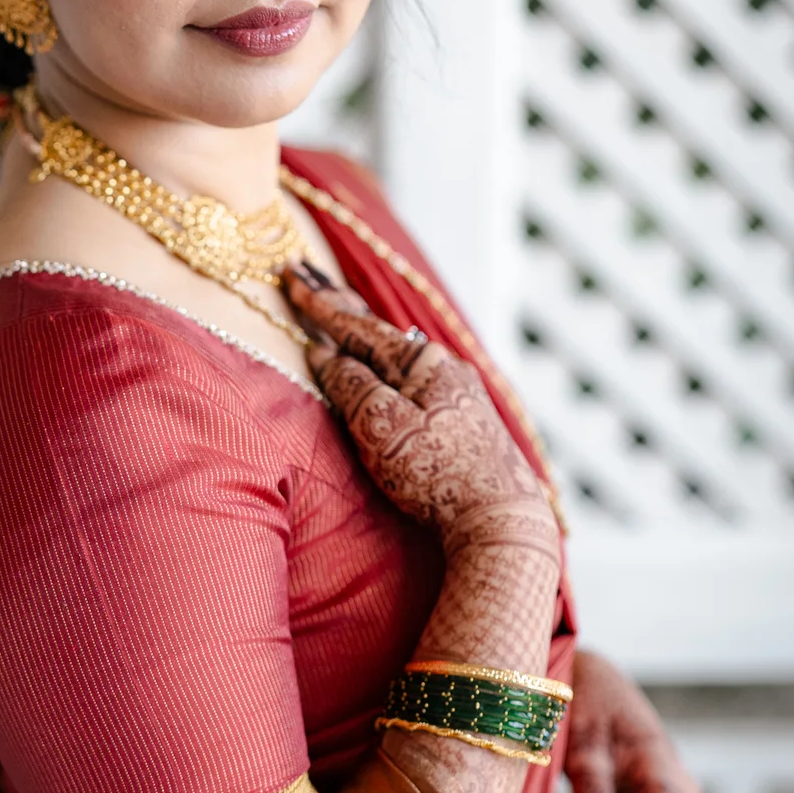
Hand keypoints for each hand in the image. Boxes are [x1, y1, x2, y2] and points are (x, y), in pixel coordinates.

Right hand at [282, 265, 555, 561]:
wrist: (501, 519)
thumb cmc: (438, 474)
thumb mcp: (381, 426)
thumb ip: (350, 385)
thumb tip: (326, 355)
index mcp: (422, 360)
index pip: (357, 326)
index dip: (319, 304)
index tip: (292, 274)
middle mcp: (443, 366)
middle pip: (378, 332)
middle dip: (337, 306)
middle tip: (305, 273)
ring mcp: (456, 392)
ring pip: (397, 353)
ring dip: (363, 333)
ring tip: (340, 309)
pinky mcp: (462, 419)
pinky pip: (412, 376)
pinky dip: (385, 361)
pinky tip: (386, 362)